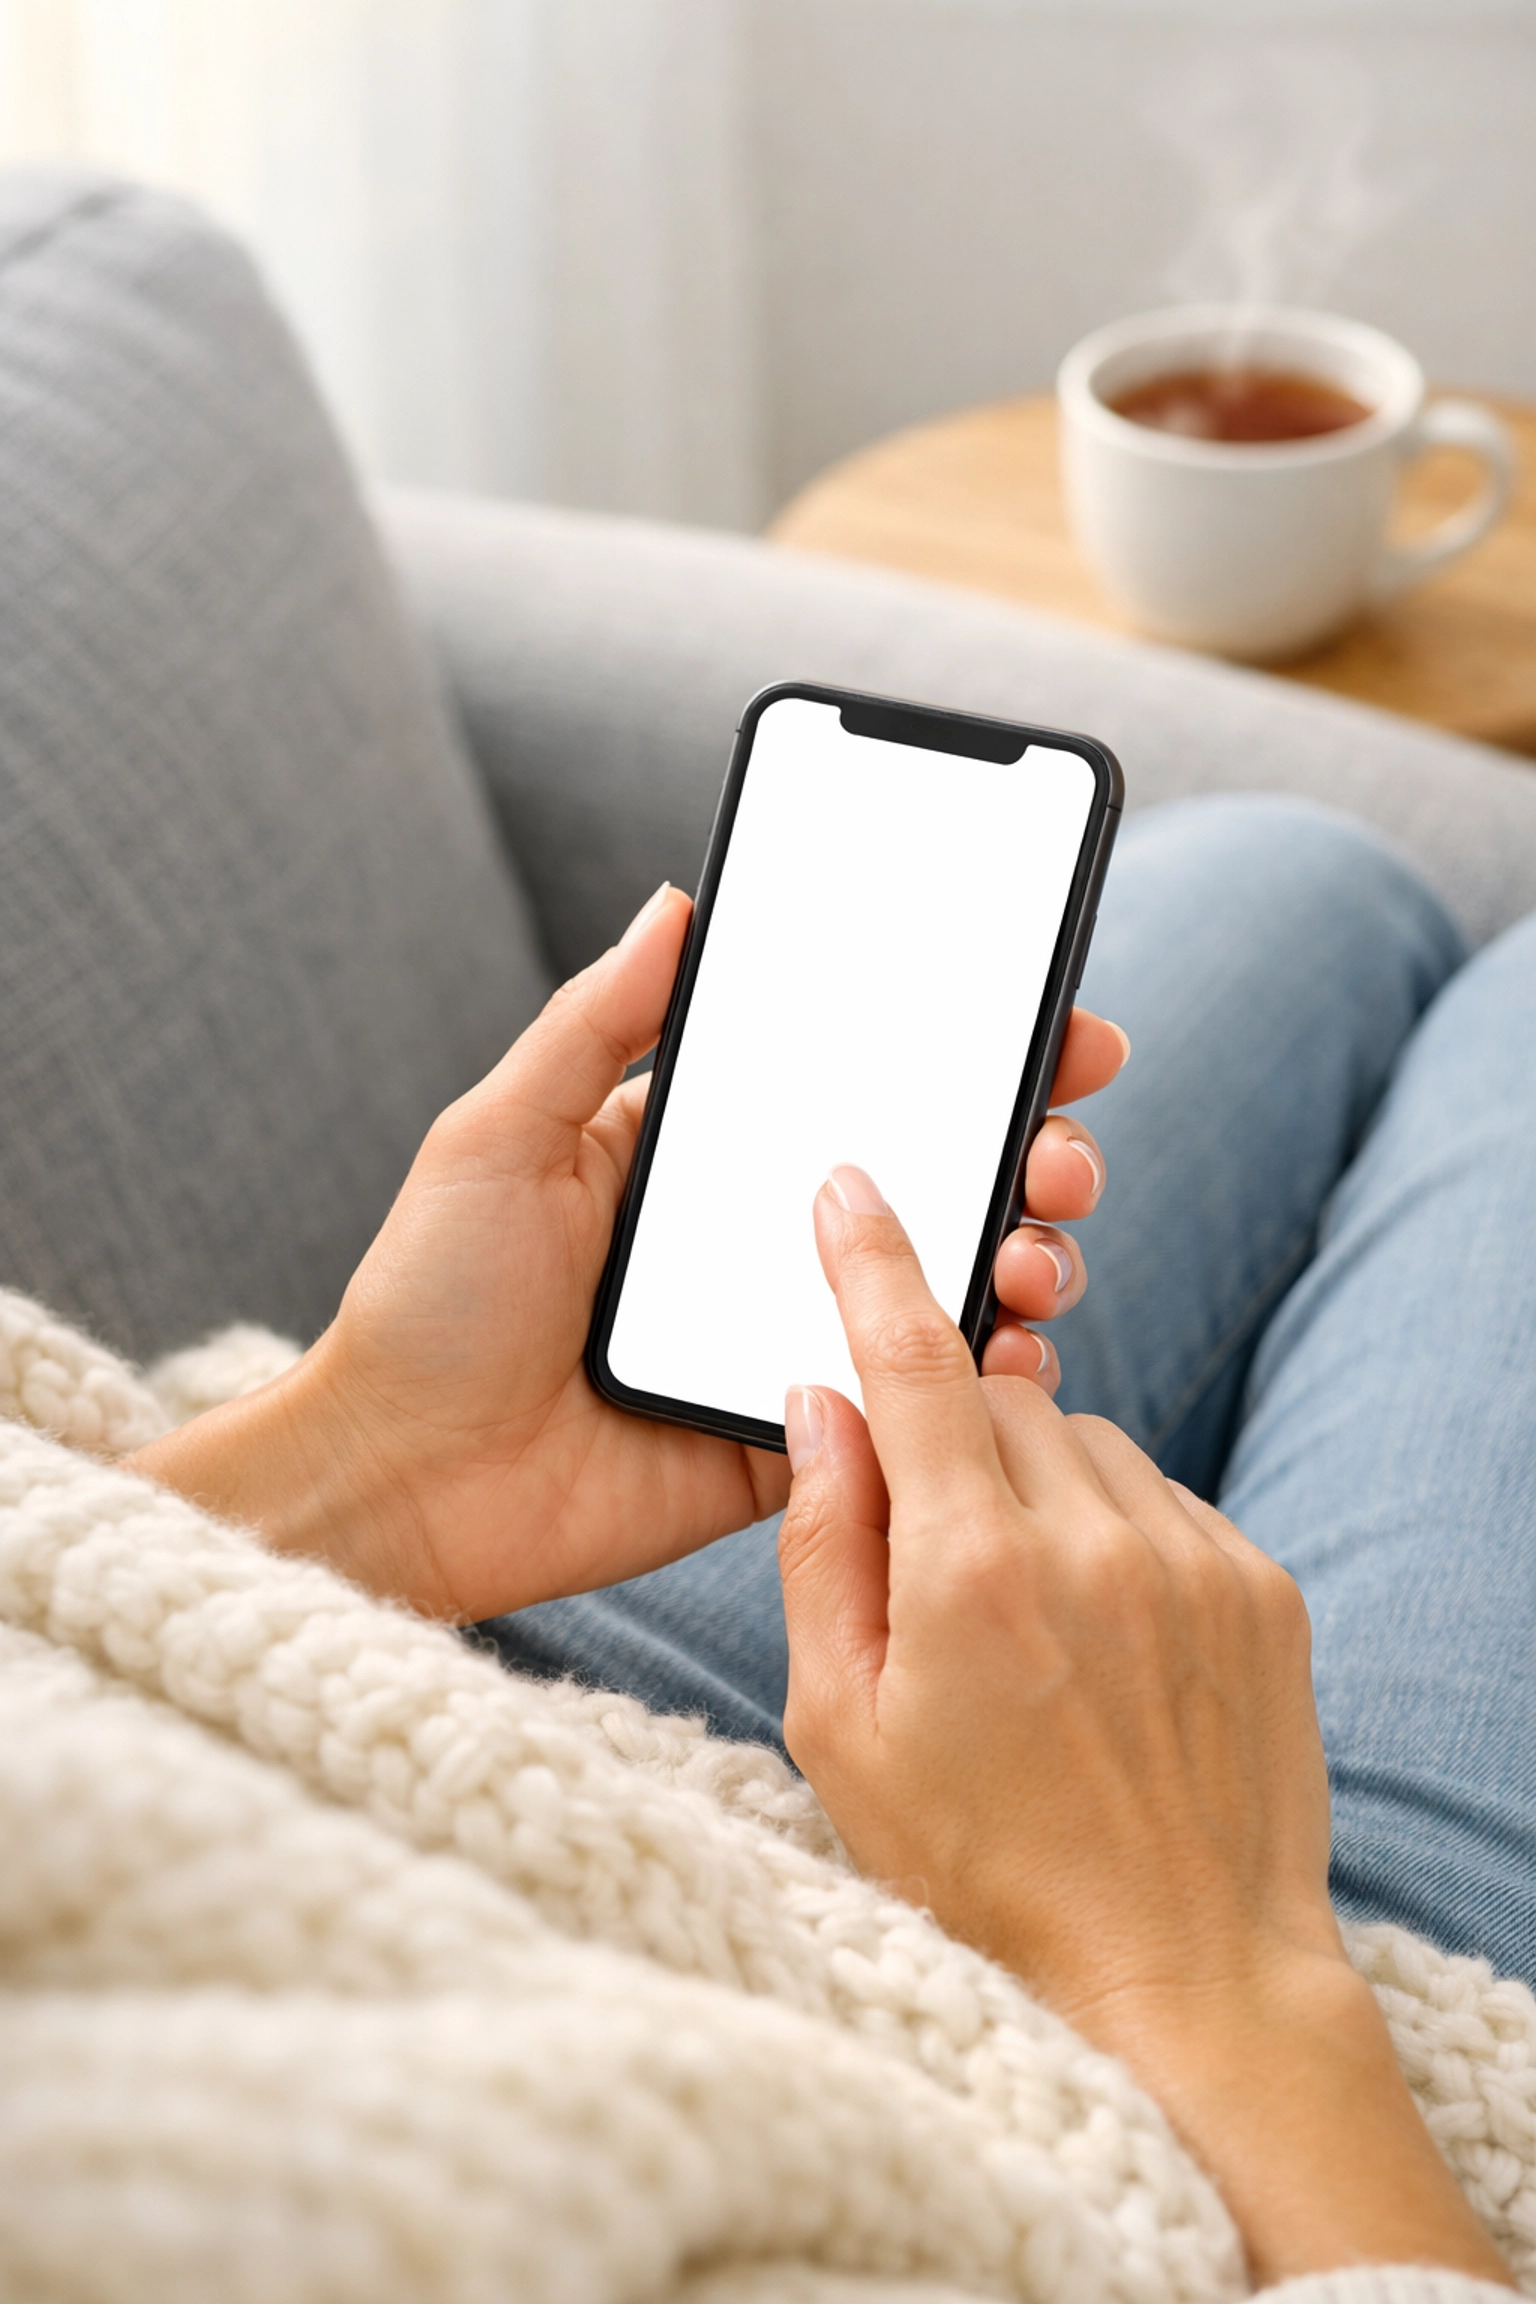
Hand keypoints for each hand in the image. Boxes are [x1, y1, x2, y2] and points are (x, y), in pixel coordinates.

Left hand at [127, 887, 1124, 1621]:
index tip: (1059, 1027)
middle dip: (1031, 1156)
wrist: (398, 1483)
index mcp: (709, 1156)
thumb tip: (676, 902)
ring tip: (1035, 1254)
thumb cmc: (428, 1300)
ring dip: (1023, 1260)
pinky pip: (910, 1411)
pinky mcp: (792, 1439)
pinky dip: (976, 1384)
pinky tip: (1006, 1353)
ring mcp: (785, 1337)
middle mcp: (764, 1240)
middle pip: (936, 1183)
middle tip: (1062, 1155)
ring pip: (944, 1290)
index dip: (972, 1055)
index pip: (864, 1084)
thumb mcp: (500, 1136)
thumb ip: (594, 1024)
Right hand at [777, 1173, 1510, 2290]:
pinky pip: (1159, 1494)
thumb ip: (822, 1547)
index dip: (870, 1261)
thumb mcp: (841, 1732)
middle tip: (932, 1555)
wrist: (1185, 1974)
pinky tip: (1097, 1636)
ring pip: (1082, 1439)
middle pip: (995, 1396)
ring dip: (1033, 1483)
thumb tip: (818, 1405)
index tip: (849, 1187)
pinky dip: (1111, 1528)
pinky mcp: (1258, 1583)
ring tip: (1022, 1615)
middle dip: (945, 1437)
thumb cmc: (985, 1871)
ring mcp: (1190, 1556)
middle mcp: (1092, 1539)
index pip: (909, 1362)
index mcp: (970, 1571)